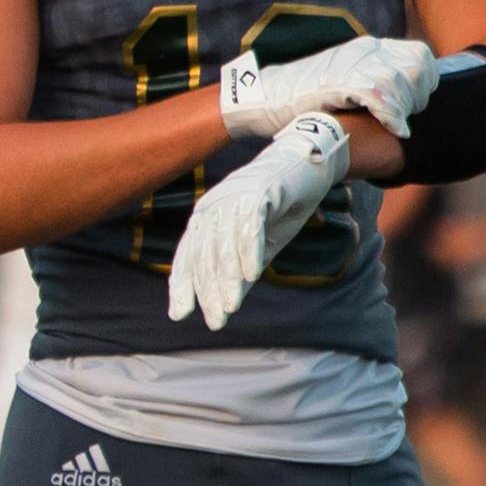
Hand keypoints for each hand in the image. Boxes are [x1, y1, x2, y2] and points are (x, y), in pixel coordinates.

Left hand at [169, 112, 352, 331]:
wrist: (307, 165)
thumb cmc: (279, 207)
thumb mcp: (259, 246)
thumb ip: (240, 272)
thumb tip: (227, 306)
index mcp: (206, 218)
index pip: (188, 256)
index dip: (183, 285)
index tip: (179, 314)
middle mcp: (213, 206)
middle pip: (205, 254)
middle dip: (208, 290)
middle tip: (214, 320)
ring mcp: (234, 197)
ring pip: (225, 244)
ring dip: (228, 277)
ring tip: (230, 306)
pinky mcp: (259, 192)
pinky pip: (250, 226)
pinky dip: (249, 251)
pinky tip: (252, 276)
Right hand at [216, 34, 437, 140]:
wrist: (263, 98)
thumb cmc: (302, 98)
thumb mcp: (344, 81)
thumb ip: (372, 82)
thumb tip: (402, 97)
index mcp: (367, 47)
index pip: (419, 55)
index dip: (426, 80)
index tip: (418, 102)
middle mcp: (363, 50)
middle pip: (416, 67)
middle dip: (419, 96)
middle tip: (407, 116)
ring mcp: (351, 64)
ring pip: (401, 82)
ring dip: (406, 108)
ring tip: (399, 124)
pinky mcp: (339, 82)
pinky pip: (380, 97)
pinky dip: (393, 116)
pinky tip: (397, 130)